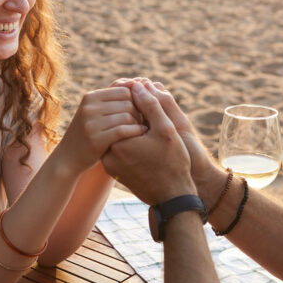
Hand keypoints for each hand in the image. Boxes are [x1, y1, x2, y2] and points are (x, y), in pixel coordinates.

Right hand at [53, 87, 146, 175]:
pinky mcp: (96, 139)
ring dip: (138, 122)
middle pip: (127, 103)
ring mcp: (91, 123)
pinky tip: (141, 133)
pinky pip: (124, 130)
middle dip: (139, 112)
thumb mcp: (96, 111)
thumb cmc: (90, 132)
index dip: (136, 100)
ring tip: (141, 127)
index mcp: (90, 97)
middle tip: (144, 121)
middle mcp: (89, 108)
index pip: (124, 90)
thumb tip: (138, 81)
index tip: (140, 110)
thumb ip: (114, 97)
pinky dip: (136, 131)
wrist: (69, 157)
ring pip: (127, 116)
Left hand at [111, 78, 222, 195]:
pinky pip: (121, 150)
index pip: (123, 111)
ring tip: (153, 137)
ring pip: (120, 137)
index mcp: (118, 142)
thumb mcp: (167, 130)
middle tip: (155, 127)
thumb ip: (151, 105)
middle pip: (119, 124)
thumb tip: (137, 85)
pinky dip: (132, 144)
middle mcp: (108, 154)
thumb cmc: (173, 163)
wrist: (173, 197)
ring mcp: (110, 164)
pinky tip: (149, 149)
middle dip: (136, 118)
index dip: (141, 108)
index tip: (156, 117)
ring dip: (134, 131)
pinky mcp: (115, 172)